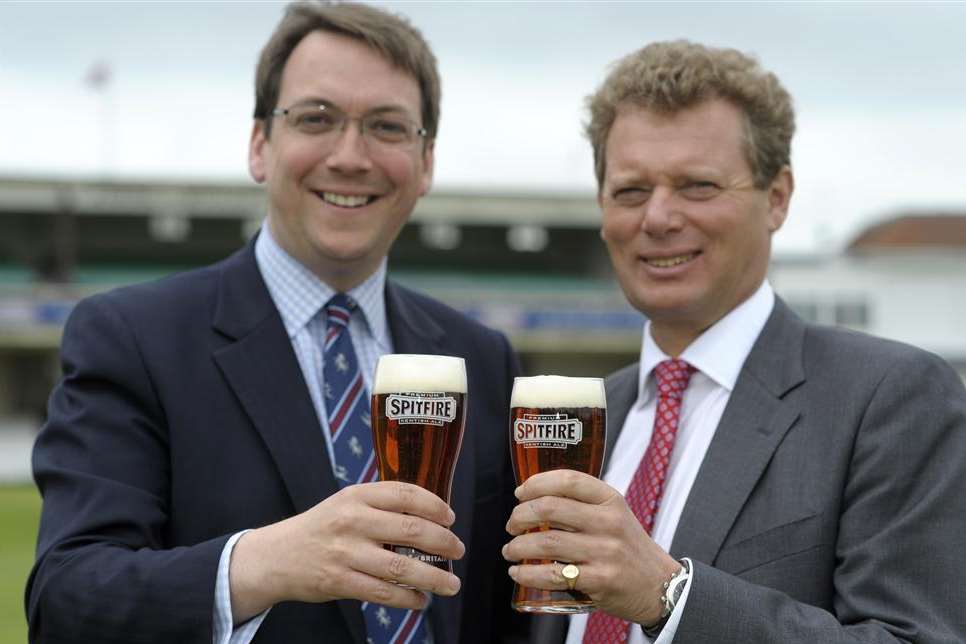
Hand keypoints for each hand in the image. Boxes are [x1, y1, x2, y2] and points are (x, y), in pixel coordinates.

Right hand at [230, 481, 463, 622]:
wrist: (277, 556)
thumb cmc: (322, 527)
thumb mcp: (346, 502)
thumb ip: (381, 504)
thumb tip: (430, 512)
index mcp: (356, 496)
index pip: (405, 494)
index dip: (435, 505)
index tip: (451, 518)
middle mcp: (352, 521)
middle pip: (411, 529)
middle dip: (443, 542)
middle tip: (458, 550)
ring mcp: (345, 553)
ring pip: (400, 567)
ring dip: (433, 578)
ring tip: (451, 584)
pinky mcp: (339, 581)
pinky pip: (382, 592)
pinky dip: (407, 598)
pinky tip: (421, 600)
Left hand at [502, 470, 678, 625]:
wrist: (660, 585)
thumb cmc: (628, 547)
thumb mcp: (614, 514)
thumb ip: (582, 504)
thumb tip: (533, 498)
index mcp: (610, 500)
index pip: (567, 480)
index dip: (536, 483)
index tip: (520, 493)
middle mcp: (608, 522)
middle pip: (549, 508)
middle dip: (519, 515)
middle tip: (511, 524)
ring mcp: (605, 552)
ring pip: (546, 542)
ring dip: (517, 547)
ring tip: (510, 550)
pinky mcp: (600, 581)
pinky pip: (553, 575)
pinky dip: (527, 574)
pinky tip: (518, 573)